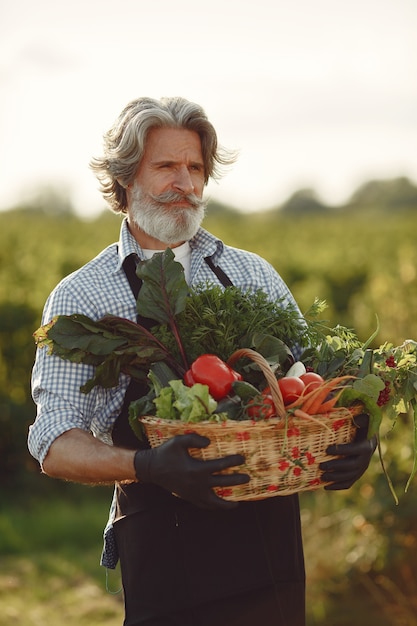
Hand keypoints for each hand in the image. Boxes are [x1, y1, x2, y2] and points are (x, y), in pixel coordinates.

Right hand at [134, 433, 249, 508]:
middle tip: (248, 478)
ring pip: (214, 501)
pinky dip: (213, 506)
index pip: (220, 466)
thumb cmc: (166, 453)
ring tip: (237, 504)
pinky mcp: (188, 497)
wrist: (152, 468)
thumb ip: (195, 439)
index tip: (242, 458)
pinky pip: (203, 505)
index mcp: (197, 469)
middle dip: (237, 480)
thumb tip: (209, 442)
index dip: (233, 461)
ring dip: (226, 503)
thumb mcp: (179, 441)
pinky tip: (219, 505)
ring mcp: (193, 493)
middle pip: (222, 483)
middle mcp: (197, 483)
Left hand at [319, 414, 376, 489]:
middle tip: (321, 466)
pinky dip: (338, 486)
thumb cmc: (361, 427)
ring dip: (335, 478)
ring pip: (349, 477)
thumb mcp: (363, 420)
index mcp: (366, 446)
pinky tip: (326, 487)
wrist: (368, 440)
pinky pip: (349, 483)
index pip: (354, 450)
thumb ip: (360, 419)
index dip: (341, 450)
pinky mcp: (357, 475)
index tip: (327, 449)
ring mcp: (361, 469)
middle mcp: (365, 460)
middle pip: (351, 466)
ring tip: (322, 476)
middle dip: (336, 466)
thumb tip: (356, 419)